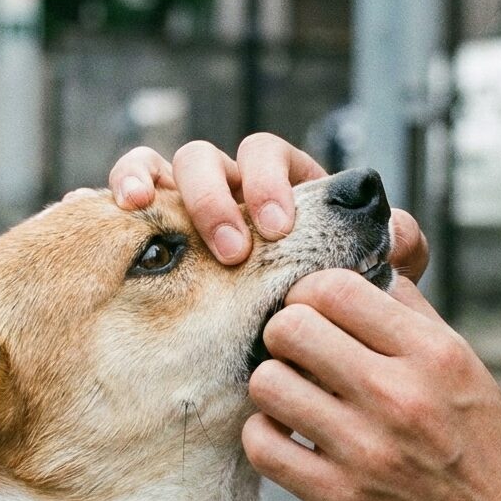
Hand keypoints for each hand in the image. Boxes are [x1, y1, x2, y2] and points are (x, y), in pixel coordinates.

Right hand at [109, 135, 428, 280]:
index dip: (268, 181)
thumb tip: (401, 233)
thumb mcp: (369, 277)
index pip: (266, 154)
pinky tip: (99, 207)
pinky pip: (121, 198)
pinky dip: (110, 191)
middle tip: (233, 251)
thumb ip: (395, 249)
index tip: (279, 227)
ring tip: (145, 211)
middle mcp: (226, 189)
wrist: (294, 347)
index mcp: (275, 186)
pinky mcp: (149, 232)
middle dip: (217, 196)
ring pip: (161, 166)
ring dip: (153, 181)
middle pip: (208, 157)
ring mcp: (183, 207)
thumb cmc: (327, 302)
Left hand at [243, 270, 500, 500]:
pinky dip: (266, 433)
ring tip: (295, 395)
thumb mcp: (462, 361)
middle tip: (299, 353)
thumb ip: (409, 312)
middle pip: (290, 328)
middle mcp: (398, 395)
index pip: (334, 289)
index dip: (310, 292)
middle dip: (284, 333)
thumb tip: (359, 266)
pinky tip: (290, 434)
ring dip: (274, 384)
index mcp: (432, 352)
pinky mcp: (340, 499)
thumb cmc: (481, 438)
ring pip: (267, 383)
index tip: (315, 311)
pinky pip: (262, 444)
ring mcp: (366, 449)